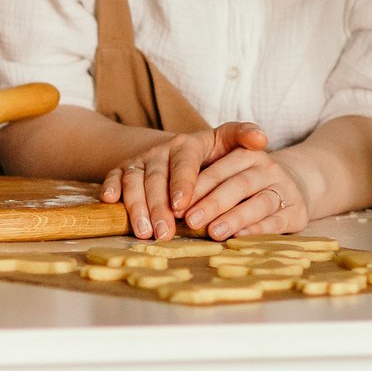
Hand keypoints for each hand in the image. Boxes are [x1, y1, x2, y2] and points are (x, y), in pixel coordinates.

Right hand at [103, 121, 271, 239]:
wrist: (176, 151)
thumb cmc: (208, 153)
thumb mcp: (226, 141)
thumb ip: (243, 137)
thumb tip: (261, 137)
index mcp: (188, 144)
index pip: (185, 163)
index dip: (182, 184)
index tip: (183, 207)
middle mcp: (161, 151)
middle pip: (157, 178)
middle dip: (159, 207)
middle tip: (165, 233)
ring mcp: (141, 160)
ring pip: (135, 181)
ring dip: (136, 206)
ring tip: (144, 231)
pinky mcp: (123, 170)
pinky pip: (113, 176)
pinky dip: (110, 187)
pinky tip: (110, 202)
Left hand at [179, 141, 318, 240]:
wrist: (292, 186)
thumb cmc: (247, 183)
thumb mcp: (229, 172)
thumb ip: (205, 182)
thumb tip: (171, 208)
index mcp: (247, 153)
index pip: (219, 169)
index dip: (198, 187)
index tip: (177, 205)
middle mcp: (268, 167)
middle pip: (238, 184)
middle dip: (212, 203)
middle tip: (191, 220)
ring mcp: (285, 188)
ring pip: (259, 202)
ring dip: (235, 217)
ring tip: (213, 232)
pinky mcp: (297, 210)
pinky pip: (277, 220)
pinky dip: (258, 230)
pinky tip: (239, 238)